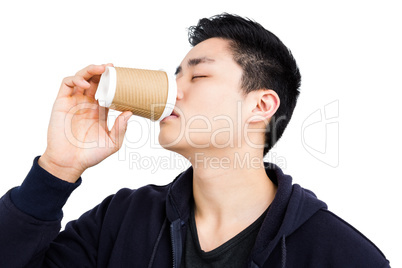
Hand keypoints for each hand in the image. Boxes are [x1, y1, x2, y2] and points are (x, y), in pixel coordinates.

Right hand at [39, 64, 132, 182]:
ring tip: (101, 68)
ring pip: (81, 78)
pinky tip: (85, 84)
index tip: (123, 76)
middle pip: (94, 80)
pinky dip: (76, 79)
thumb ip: (120, 128)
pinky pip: (67, 84)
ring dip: (90, 70)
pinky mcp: (61, 103)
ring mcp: (74, 102)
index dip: (113, 82)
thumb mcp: (112, 143)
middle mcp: (86, 104)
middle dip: (102, 71)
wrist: (70, 163)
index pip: (107, 90)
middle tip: (112, 67)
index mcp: (99, 111)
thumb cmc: (91, 155)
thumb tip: (129, 112)